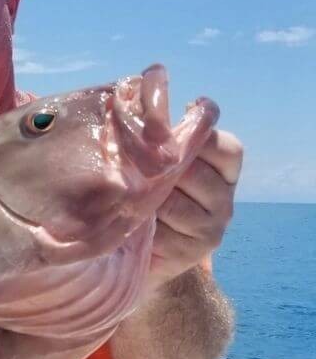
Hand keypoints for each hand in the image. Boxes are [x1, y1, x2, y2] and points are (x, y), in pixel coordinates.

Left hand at [147, 128, 241, 288]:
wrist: (139, 253)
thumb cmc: (148, 197)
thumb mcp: (161, 165)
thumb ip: (170, 139)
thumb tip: (176, 105)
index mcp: (225, 173)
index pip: (227, 148)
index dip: (198, 138)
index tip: (169, 134)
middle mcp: (226, 202)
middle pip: (194, 172)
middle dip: (159, 171)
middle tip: (135, 176)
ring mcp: (212, 230)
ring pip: (173, 202)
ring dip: (145, 200)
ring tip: (131, 201)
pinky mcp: (193, 253)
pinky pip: (161, 231)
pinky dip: (141, 225)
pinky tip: (133, 225)